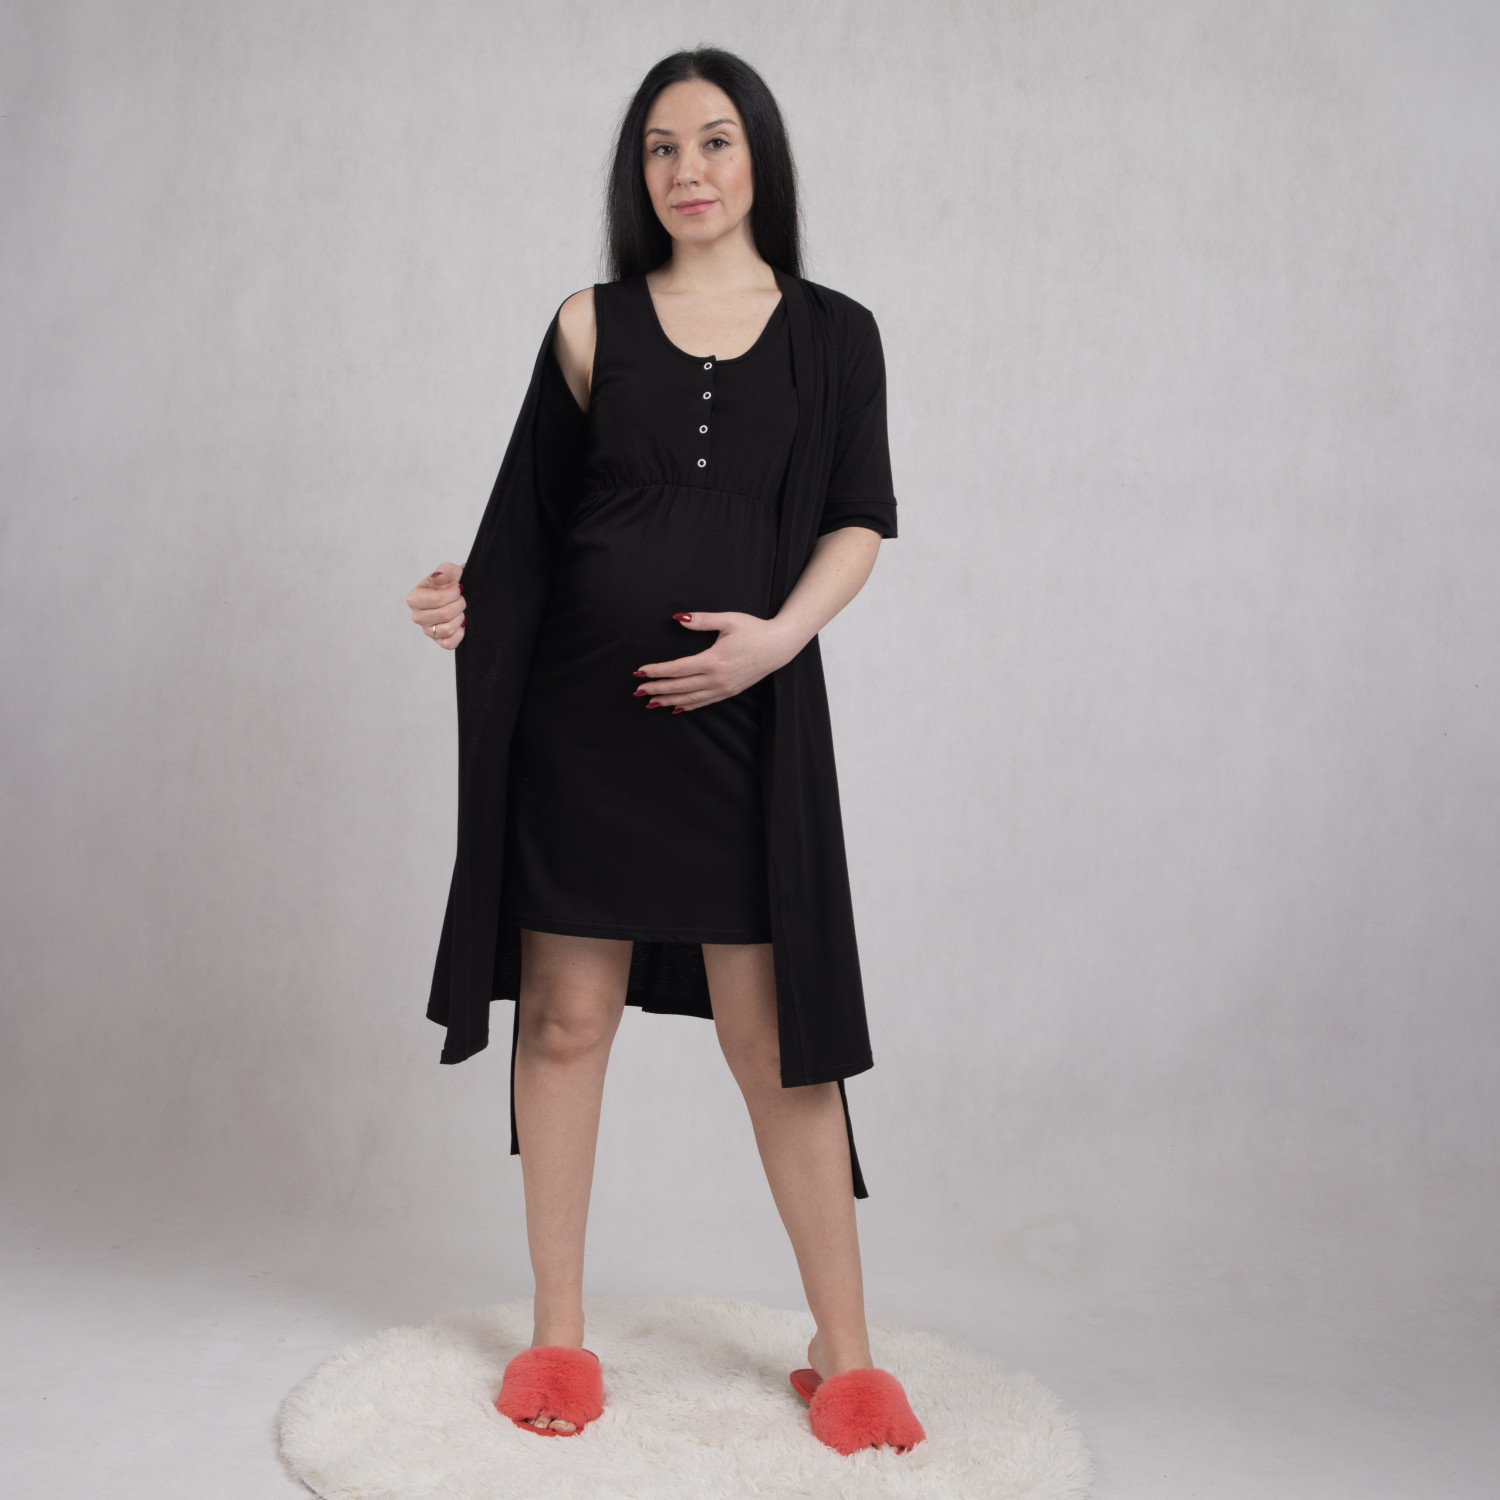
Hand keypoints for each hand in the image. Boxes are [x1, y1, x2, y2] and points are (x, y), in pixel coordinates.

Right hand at [406, 562, 464, 648]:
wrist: (459, 593)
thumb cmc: (450, 582)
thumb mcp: (448, 570)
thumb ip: (443, 571)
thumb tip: (437, 577)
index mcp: (414, 598)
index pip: (437, 600)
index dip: (453, 594)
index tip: (458, 588)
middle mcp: (417, 616)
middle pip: (445, 614)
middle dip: (459, 604)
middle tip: (461, 599)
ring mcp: (427, 630)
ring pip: (447, 629)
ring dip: (460, 618)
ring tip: (460, 610)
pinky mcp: (437, 641)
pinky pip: (449, 643)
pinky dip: (459, 634)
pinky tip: (461, 624)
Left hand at [631, 611, 801, 711]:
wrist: (779, 646)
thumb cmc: (754, 630)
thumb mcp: (728, 620)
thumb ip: (701, 620)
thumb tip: (678, 618)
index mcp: (713, 660)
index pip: (677, 668)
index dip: (656, 671)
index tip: (639, 671)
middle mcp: (717, 678)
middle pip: (679, 686)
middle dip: (656, 689)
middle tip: (637, 691)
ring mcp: (724, 688)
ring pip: (690, 698)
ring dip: (668, 700)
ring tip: (650, 703)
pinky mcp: (729, 692)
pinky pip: (704, 702)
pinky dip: (688, 705)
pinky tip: (675, 708)